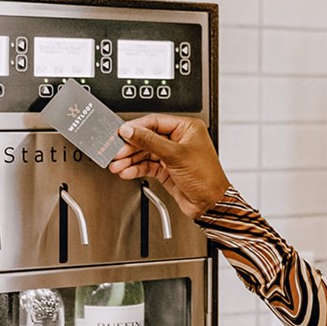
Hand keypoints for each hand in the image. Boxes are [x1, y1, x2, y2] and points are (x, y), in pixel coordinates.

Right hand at [108, 114, 229, 219]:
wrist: (210, 203)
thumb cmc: (205, 177)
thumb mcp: (175, 155)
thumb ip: (150, 141)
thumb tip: (131, 130)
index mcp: (186, 128)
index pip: (155, 122)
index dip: (136, 128)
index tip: (121, 133)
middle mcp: (178, 139)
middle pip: (147, 138)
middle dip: (130, 146)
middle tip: (117, 152)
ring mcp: (172, 155)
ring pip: (145, 153)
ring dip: (130, 159)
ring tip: (118, 165)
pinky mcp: (166, 169)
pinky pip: (147, 165)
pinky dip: (136, 169)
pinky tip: (127, 172)